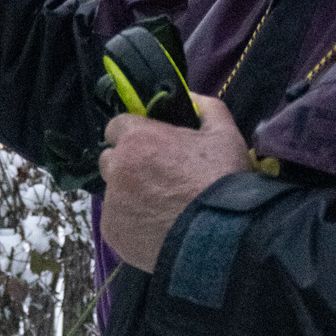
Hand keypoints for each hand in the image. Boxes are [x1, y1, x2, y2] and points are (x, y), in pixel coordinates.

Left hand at [98, 95, 250, 272]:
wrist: (220, 237)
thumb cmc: (222, 181)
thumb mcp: (225, 135)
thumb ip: (206, 108)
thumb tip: (192, 98)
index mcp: (138, 138)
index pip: (115, 126)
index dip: (132, 135)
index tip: (149, 146)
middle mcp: (117, 167)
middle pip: (110, 160)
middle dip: (127, 165)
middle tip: (157, 179)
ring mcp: (112, 202)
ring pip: (114, 193)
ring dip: (130, 196)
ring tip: (161, 210)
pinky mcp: (112, 231)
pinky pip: (117, 222)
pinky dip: (131, 224)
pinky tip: (157, 229)